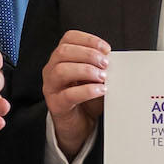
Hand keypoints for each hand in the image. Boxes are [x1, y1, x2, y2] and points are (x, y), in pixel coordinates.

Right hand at [44, 30, 111, 159]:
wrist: (79, 125)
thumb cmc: (86, 99)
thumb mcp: (94, 77)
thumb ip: (100, 66)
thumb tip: (113, 59)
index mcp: (61, 58)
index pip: (68, 38)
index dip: (88, 40)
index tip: (106, 48)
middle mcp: (51, 70)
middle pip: (63, 51)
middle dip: (88, 54)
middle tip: (105, 64)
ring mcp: (51, 87)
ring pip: (61, 70)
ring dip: (86, 70)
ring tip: (103, 77)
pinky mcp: (55, 104)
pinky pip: (68, 95)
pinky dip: (87, 91)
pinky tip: (100, 90)